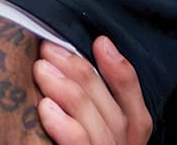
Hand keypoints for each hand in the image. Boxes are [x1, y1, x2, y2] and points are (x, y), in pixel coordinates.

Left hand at [33, 39, 150, 144]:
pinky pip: (79, 143)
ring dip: (66, 88)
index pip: (135, 104)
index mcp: (130, 140)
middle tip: (49, 49)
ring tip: (41, 69)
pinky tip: (45, 106)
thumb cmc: (70, 139)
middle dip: (80, 70)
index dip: (119, 70)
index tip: (100, 42)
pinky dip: (64, 124)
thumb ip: (93, 104)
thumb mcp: (92, 124)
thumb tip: (76, 61)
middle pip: (111, 107)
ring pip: (94, 121)